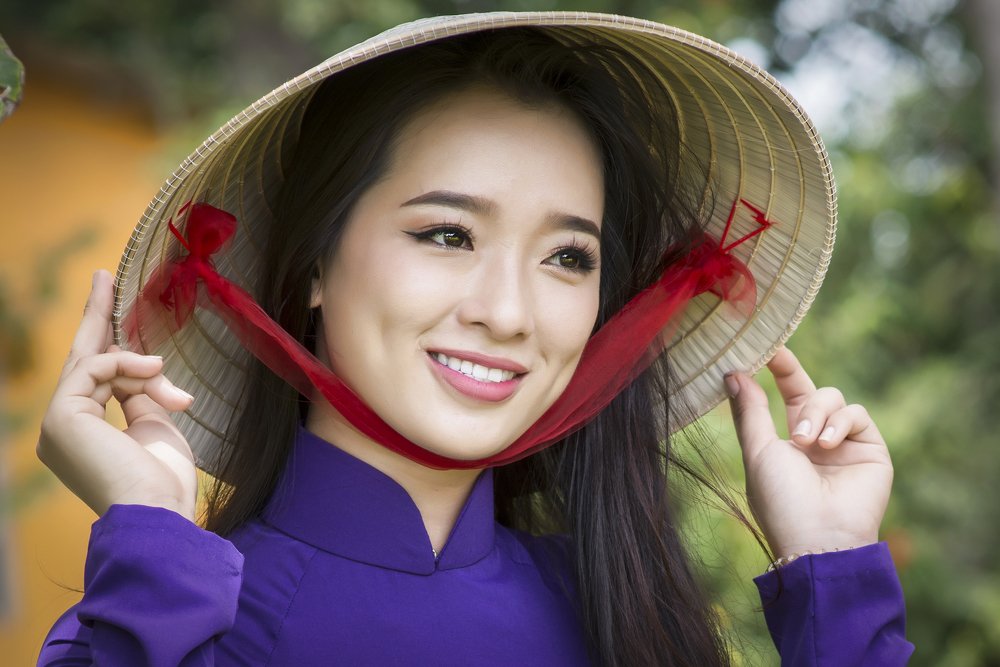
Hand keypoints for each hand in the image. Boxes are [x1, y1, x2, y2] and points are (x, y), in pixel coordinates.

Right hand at [37, 270, 197, 520]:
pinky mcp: (61, 416)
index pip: (93, 376)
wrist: (159, 513)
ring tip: (173, 395)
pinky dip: (129, 367)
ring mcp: (58, 423)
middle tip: (102, 276)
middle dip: (96, 316)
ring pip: (98, 364)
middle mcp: (63, 427)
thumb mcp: (155, 425)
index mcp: (84, 432)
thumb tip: (146, 364)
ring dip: (142, 370)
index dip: (103, 340)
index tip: (108, 302)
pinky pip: (96, 368)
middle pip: (82, 360)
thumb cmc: (163, 480)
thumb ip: (142, 392)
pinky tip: (157, 377)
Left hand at [726, 347, 892, 558]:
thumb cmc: (781, 500)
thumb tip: (733, 373)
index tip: (761, 344)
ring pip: (832, 397)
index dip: (776, 369)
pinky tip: (826, 445)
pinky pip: (856, 413)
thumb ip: (750, 411)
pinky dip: (839, 423)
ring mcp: (845, 443)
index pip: (783, 395)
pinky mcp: (871, 448)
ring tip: (806, 442)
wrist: (820, 538)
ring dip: (815, 412)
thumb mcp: (758, 451)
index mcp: (786, 441)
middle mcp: (817, 438)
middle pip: (808, 389)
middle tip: (774, 358)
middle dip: (791, 372)